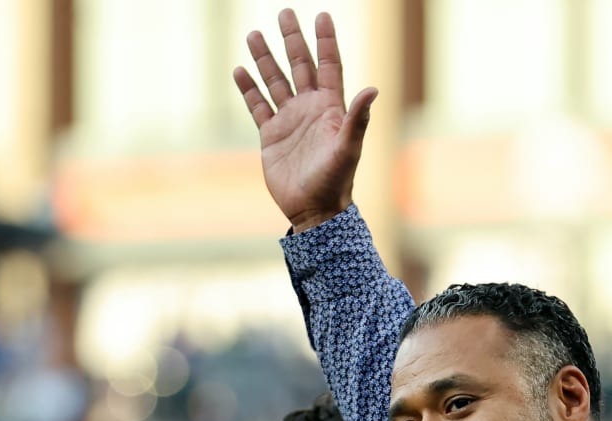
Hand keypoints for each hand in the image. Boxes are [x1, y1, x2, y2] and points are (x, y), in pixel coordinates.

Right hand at [232, 8, 377, 231]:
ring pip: (275, 81)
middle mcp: (309, 108)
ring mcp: (289, 120)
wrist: (313, 210)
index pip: (329, 65)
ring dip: (265, 59)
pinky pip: (258, 106)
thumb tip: (372, 89)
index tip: (322, 16)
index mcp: (330, 107)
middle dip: (292, 40)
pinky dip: (248, 89)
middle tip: (284, 13)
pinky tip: (240, 71)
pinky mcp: (271, 136)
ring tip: (254, 34)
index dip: (326, 41)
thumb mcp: (348, 149)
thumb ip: (357, 119)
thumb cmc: (336, 181)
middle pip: (300, 66)